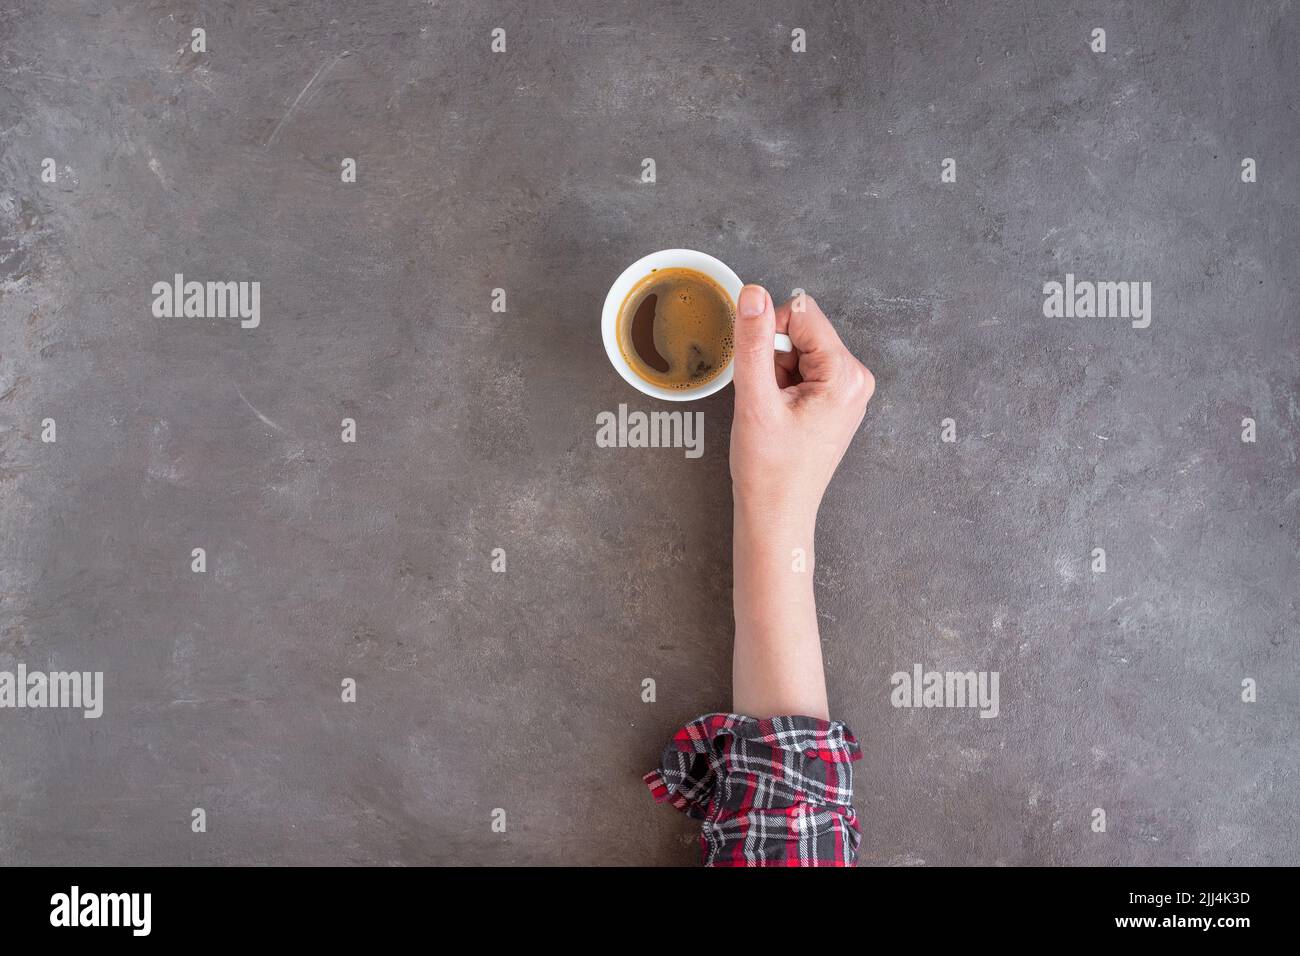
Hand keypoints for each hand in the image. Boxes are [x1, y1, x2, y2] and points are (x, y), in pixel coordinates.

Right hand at [729, 285, 874, 525]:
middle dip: (773, 357)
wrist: (776, 513)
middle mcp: (855, 378)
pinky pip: (802, 370)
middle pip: (802, 331)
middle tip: (766, 401)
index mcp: (846, 375)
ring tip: (772, 412)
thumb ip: (753, 343)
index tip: (760, 374)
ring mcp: (847, 390)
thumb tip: (753, 294)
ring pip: (798, 350)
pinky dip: (781, 385)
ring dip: (775, 373)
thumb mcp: (755, 400)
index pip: (802, 314)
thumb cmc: (770, 469)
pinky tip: (778, 416)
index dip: (769, 334)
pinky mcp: (835, 400)